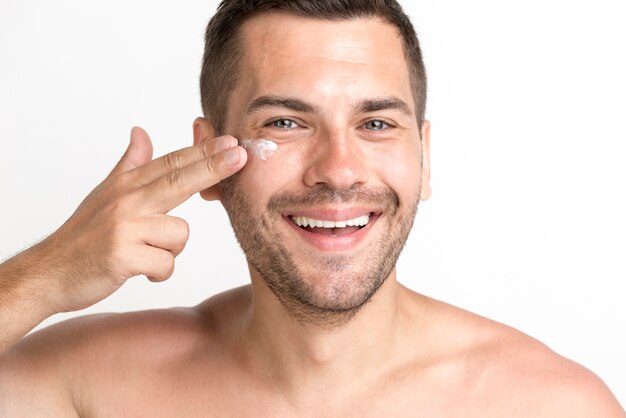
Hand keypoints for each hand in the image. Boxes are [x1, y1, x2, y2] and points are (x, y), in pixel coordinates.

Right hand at [28, 127, 245, 312]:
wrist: (49, 272)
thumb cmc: (84, 235)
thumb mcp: (106, 193)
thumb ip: (131, 164)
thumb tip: (141, 131)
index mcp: (127, 185)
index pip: (172, 163)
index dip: (203, 152)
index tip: (231, 142)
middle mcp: (126, 201)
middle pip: (179, 180)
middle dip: (213, 166)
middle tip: (241, 155)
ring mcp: (123, 227)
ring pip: (179, 235)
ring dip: (169, 251)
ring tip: (145, 254)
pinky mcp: (122, 256)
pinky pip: (166, 264)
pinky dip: (158, 273)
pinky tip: (140, 271)